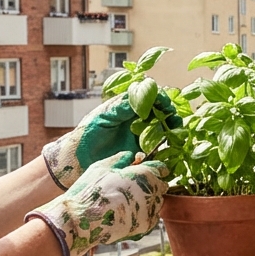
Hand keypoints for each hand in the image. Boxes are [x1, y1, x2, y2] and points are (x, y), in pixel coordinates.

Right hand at [28, 151, 171, 255]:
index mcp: (144, 174)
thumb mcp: (101, 167)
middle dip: (150, 184)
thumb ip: (120, 159)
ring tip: (125, 202)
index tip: (143, 171)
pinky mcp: (146, 226)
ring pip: (157, 202)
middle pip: (161, 185)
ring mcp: (150, 210)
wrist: (80, 221)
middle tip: (131, 187)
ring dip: (147, 200)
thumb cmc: (89, 191)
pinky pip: (152, 217)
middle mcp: (152, 192)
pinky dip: (144, 215)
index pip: (161, 168)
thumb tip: (130, 156)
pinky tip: (127, 213)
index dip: (152, 168)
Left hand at [41, 93, 180, 188]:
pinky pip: (159, 144)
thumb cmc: (86, 135)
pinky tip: (171, 144)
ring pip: (163, 126)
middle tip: (174, 119)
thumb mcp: (103, 117)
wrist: (78, 160)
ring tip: (175, 131)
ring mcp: (140, 133)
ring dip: (172, 127)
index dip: (159, 97)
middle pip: (160, 110)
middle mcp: (135, 117)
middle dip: (169, 112)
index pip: (148, 96)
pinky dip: (168, 143)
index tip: (164, 104)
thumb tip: (142, 98)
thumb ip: (122, 108)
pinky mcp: (142, 149)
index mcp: (126, 106)